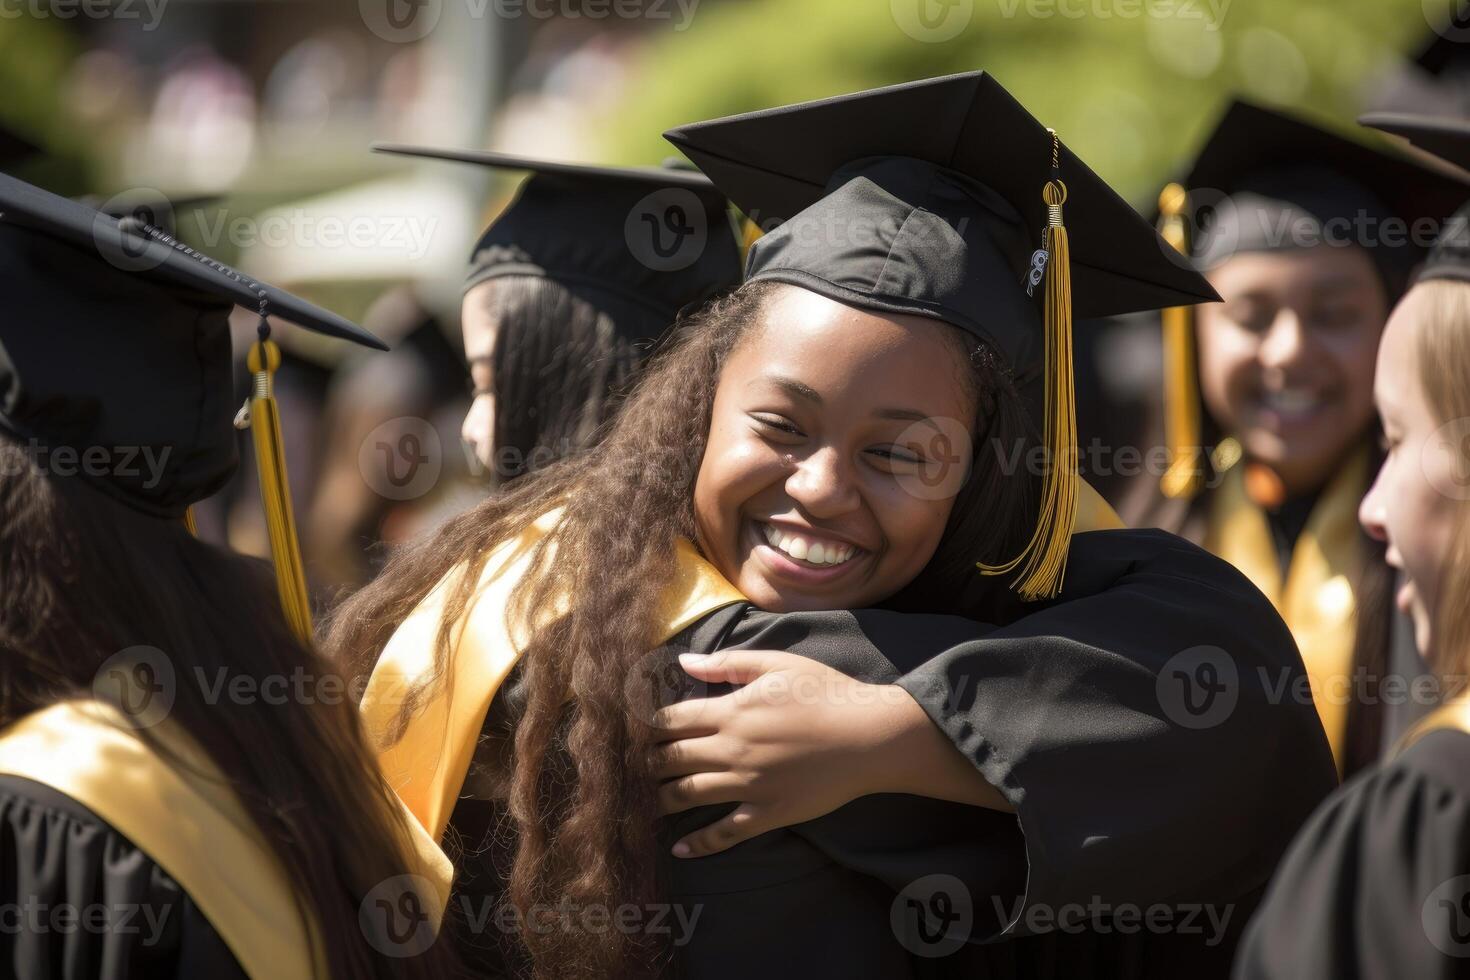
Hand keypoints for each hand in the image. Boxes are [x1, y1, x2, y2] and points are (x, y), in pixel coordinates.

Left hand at [649, 649, 926, 857]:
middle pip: (672, 758)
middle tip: (629, 769)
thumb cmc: (826, 693)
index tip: (632, 731)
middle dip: (646, 763)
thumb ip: (728, 663)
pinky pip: (726, 832)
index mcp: (732, 710)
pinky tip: (680, 848)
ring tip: (642, 803)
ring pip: (688, 795)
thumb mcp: (777, 664)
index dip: (646, 726)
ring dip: (660, 800)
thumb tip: (684, 662)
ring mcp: (749, 784)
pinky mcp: (768, 812)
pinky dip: (700, 843)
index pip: (671, 719)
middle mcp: (733, 749)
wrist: (869, 736)